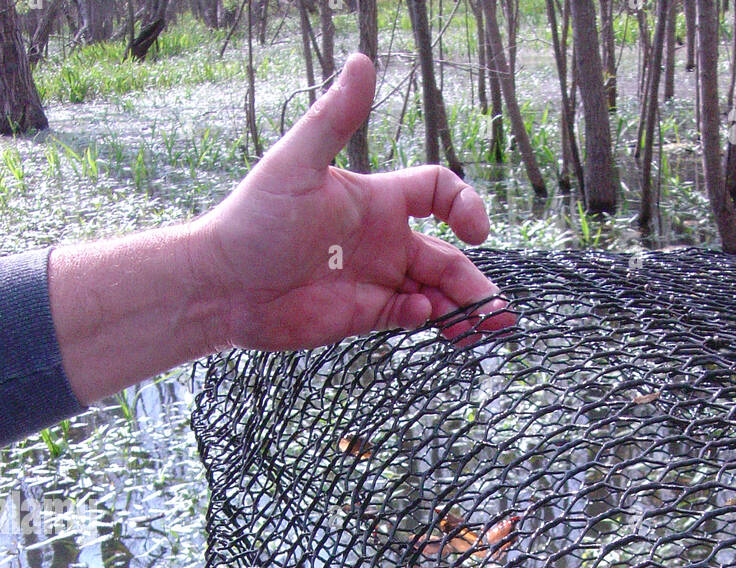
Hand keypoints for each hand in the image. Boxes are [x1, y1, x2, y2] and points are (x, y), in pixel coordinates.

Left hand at [194, 53, 512, 348]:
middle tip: (501, 313)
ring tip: (489, 328)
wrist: (223, 285)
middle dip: (477, 281)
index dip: (463, 205)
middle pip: (448, 255)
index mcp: (376, 200)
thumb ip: (335, 119)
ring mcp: (375, 279)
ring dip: (464, 308)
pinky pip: (407, 316)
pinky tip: (424, 317)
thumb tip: (363, 59)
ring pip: (435, 292)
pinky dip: (424, 318)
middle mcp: (382, 239)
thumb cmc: (254, 219)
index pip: (438, 192)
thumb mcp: (296, 164)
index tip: (474, 229)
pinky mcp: (362, 315)